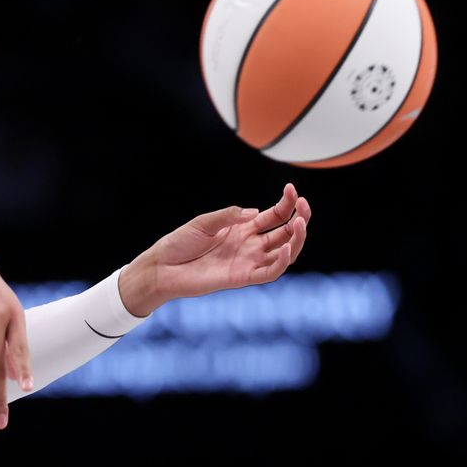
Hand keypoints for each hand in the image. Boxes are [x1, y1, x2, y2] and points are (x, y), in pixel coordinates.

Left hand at [127, 183, 310, 311]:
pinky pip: (269, 272)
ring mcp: (248, 261)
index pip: (274, 216)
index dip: (286, 204)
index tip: (292, 189)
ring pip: (284, 253)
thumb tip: (255, 213)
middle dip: (299, 218)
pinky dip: (281, 262)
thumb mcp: (204, 222)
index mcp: (243, 229)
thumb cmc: (179, 243)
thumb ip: (229, 216)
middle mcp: (250, 245)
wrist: (162, 267)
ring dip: (296, 239)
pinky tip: (285, 248)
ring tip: (300, 224)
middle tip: (304, 206)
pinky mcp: (242, 277)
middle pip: (285, 233)